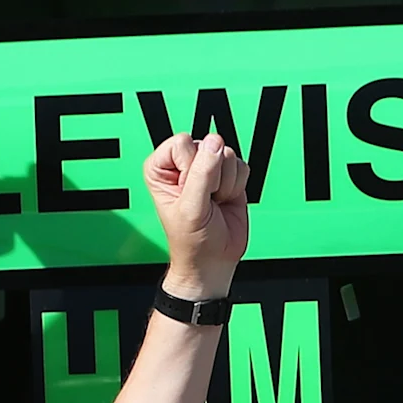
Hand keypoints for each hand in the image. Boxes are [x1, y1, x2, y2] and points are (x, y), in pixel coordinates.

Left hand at [145, 129, 250, 297]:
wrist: (213, 260)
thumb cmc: (192, 240)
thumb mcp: (191, 207)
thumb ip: (202, 174)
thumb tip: (215, 144)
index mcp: (161, 166)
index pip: (182, 143)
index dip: (191, 168)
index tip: (189, 191)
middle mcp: (183, 164)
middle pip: (208, 145)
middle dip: (212, 176)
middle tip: (205, 199)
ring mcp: (207, 168)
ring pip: (227, 154)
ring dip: (226, 183)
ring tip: (214, 202)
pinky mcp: (229, 175)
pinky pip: (241, 165)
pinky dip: (237, 185)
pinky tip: (225, 200)